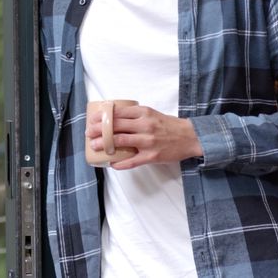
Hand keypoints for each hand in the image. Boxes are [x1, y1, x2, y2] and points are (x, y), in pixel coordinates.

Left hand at [85, 104, 202, 169]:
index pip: (118, 113)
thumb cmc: (167, 125)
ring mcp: (148, 141)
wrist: (189, 137)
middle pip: (116, 126)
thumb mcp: (151, 113)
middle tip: (88, 133)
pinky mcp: (152, 156)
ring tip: (95, 147)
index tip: (92, 120)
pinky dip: (120, 163)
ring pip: (121, 142)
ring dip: (105, 145)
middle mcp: (145, 125)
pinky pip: (132, 161)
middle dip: (99, 130)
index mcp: (143, 113)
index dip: (102, 117)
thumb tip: (112, 117)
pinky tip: (112, 164)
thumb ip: (134, 115)